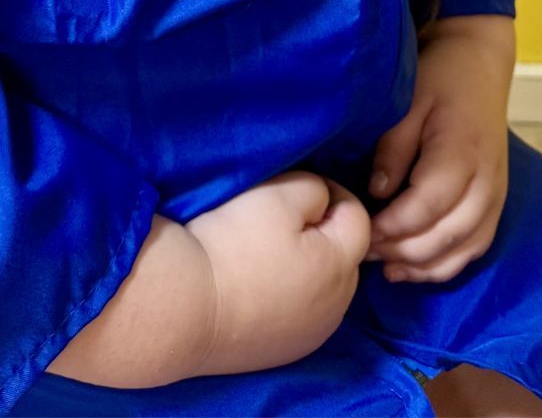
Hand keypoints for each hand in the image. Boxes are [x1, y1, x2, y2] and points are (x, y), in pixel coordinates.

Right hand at [183, 169, 370, 376]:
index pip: (357, 217)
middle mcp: (336, 308)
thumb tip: (322, 202)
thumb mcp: (278, 194)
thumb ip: (314, 189)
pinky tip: (254, 287)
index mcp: (341, 267)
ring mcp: (311, 337)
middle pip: (342, 256)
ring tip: (262, 254)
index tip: (293, 188)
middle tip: (276, 220)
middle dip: (319, 232)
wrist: (184, 307)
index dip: (330, 192)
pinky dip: (286, 296)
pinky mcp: (283, 354)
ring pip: (321, 288)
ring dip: (304, 267)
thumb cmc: (234, 243)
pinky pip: (298, 314)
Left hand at [362, 14, 514, 283]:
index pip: (426, 206)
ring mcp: (496, 195)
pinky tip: (414, 268)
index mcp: (462, 152)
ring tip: (384, 266)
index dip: (392, 227)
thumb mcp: (408, 101)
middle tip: (361, 252)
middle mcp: (487, 181)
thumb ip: (394, 148)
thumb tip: (376, 194)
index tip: (359, 230)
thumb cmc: (439, 76)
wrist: (479, 62)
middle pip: (445, 235)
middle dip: (401, 251)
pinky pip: (476, 247)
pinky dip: (446, 264)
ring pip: (462, 249)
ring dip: (423, 266)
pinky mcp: (497, 201)